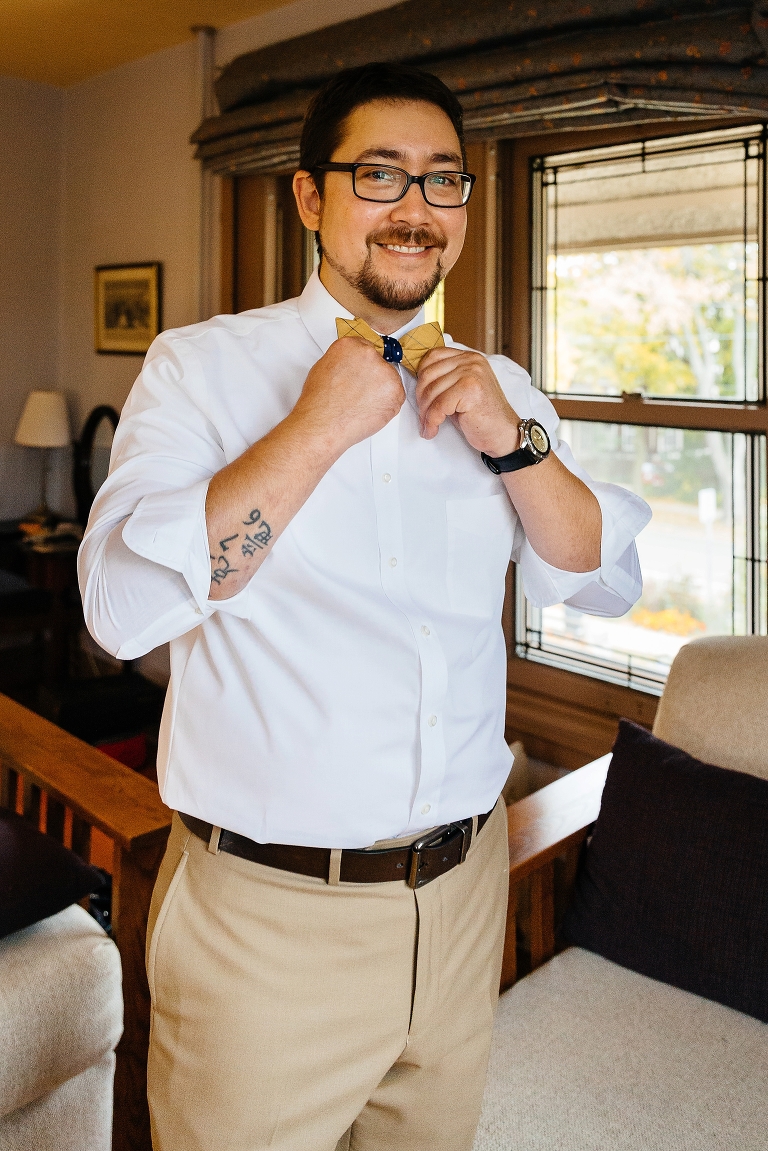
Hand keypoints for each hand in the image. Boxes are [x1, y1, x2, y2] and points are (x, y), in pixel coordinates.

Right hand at [292, 337, 404, 454]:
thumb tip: (352, 367)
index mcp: (350, 345)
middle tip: (360, 395)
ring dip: (381, 392)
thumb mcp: (324, 368)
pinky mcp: (395, 390)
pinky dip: (388, 405)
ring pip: (390, 381)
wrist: (323, 425)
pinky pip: (397, 396)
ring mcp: (384, 372)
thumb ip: (344, 361)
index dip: (364, 367)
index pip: (366, 349)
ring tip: (362, 405)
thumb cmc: (319, 403)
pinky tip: (370, 410)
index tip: (362, 376)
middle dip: (373, 380)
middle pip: (380, 364)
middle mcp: (369, 354)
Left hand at [415, 347, 519, 456]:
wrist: (504, 434)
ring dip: (425, 413)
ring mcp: (471, 373)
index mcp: (468, 357)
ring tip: (428, 426)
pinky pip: (439, 405)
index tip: (421, 397)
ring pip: (431, 391)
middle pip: (428, 373)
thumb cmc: (481, 416)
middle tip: (423, 417)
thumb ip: (445, 380)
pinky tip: (433, 430)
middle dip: (421, 399)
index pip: (432, 356)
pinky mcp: (470, 389)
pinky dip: (431, 421)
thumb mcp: (461, 391)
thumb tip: (417, 381)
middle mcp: (471, 361)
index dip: (420, 378)